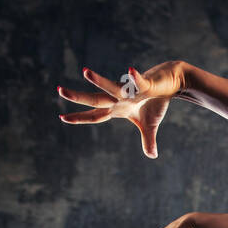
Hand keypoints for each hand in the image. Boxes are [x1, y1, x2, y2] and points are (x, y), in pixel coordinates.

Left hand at [58, 61, 185, 158]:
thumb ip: (147, 140)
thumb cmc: (155, 102)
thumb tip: (152, 156)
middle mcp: (119, 98)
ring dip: (99, 80)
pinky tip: (130, 71)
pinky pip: (138, 82)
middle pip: (96, 100)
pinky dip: (134, 78)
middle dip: (79, 97)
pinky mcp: (144, 84)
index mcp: (117, 108)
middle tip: (60, 90)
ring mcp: (130, 91)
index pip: (95, 115)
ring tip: (85, 72)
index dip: (80, 118)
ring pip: (112, 86)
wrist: (167, 82)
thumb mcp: (150, 126)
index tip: (62, 117)